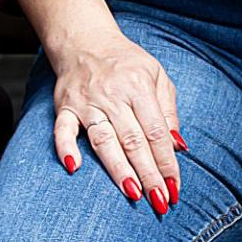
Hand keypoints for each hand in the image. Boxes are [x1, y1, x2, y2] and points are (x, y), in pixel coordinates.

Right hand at [49, 23, 182, 214]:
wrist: (85, 40)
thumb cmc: (126, 62)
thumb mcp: (157, 77)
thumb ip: (168, 111)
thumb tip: (178, 146)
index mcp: (139, 87)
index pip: (156, 132)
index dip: (167, 161)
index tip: (175, 187)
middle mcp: (113, 95)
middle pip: (133, 141)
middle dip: (149, 173)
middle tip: (159, 200)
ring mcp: (87, 102)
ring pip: (104, 140)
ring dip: (118, 168)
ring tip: (133, 192)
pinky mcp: (65, 107)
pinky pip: (63, 130)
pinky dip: (66, 148)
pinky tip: (74, 168)